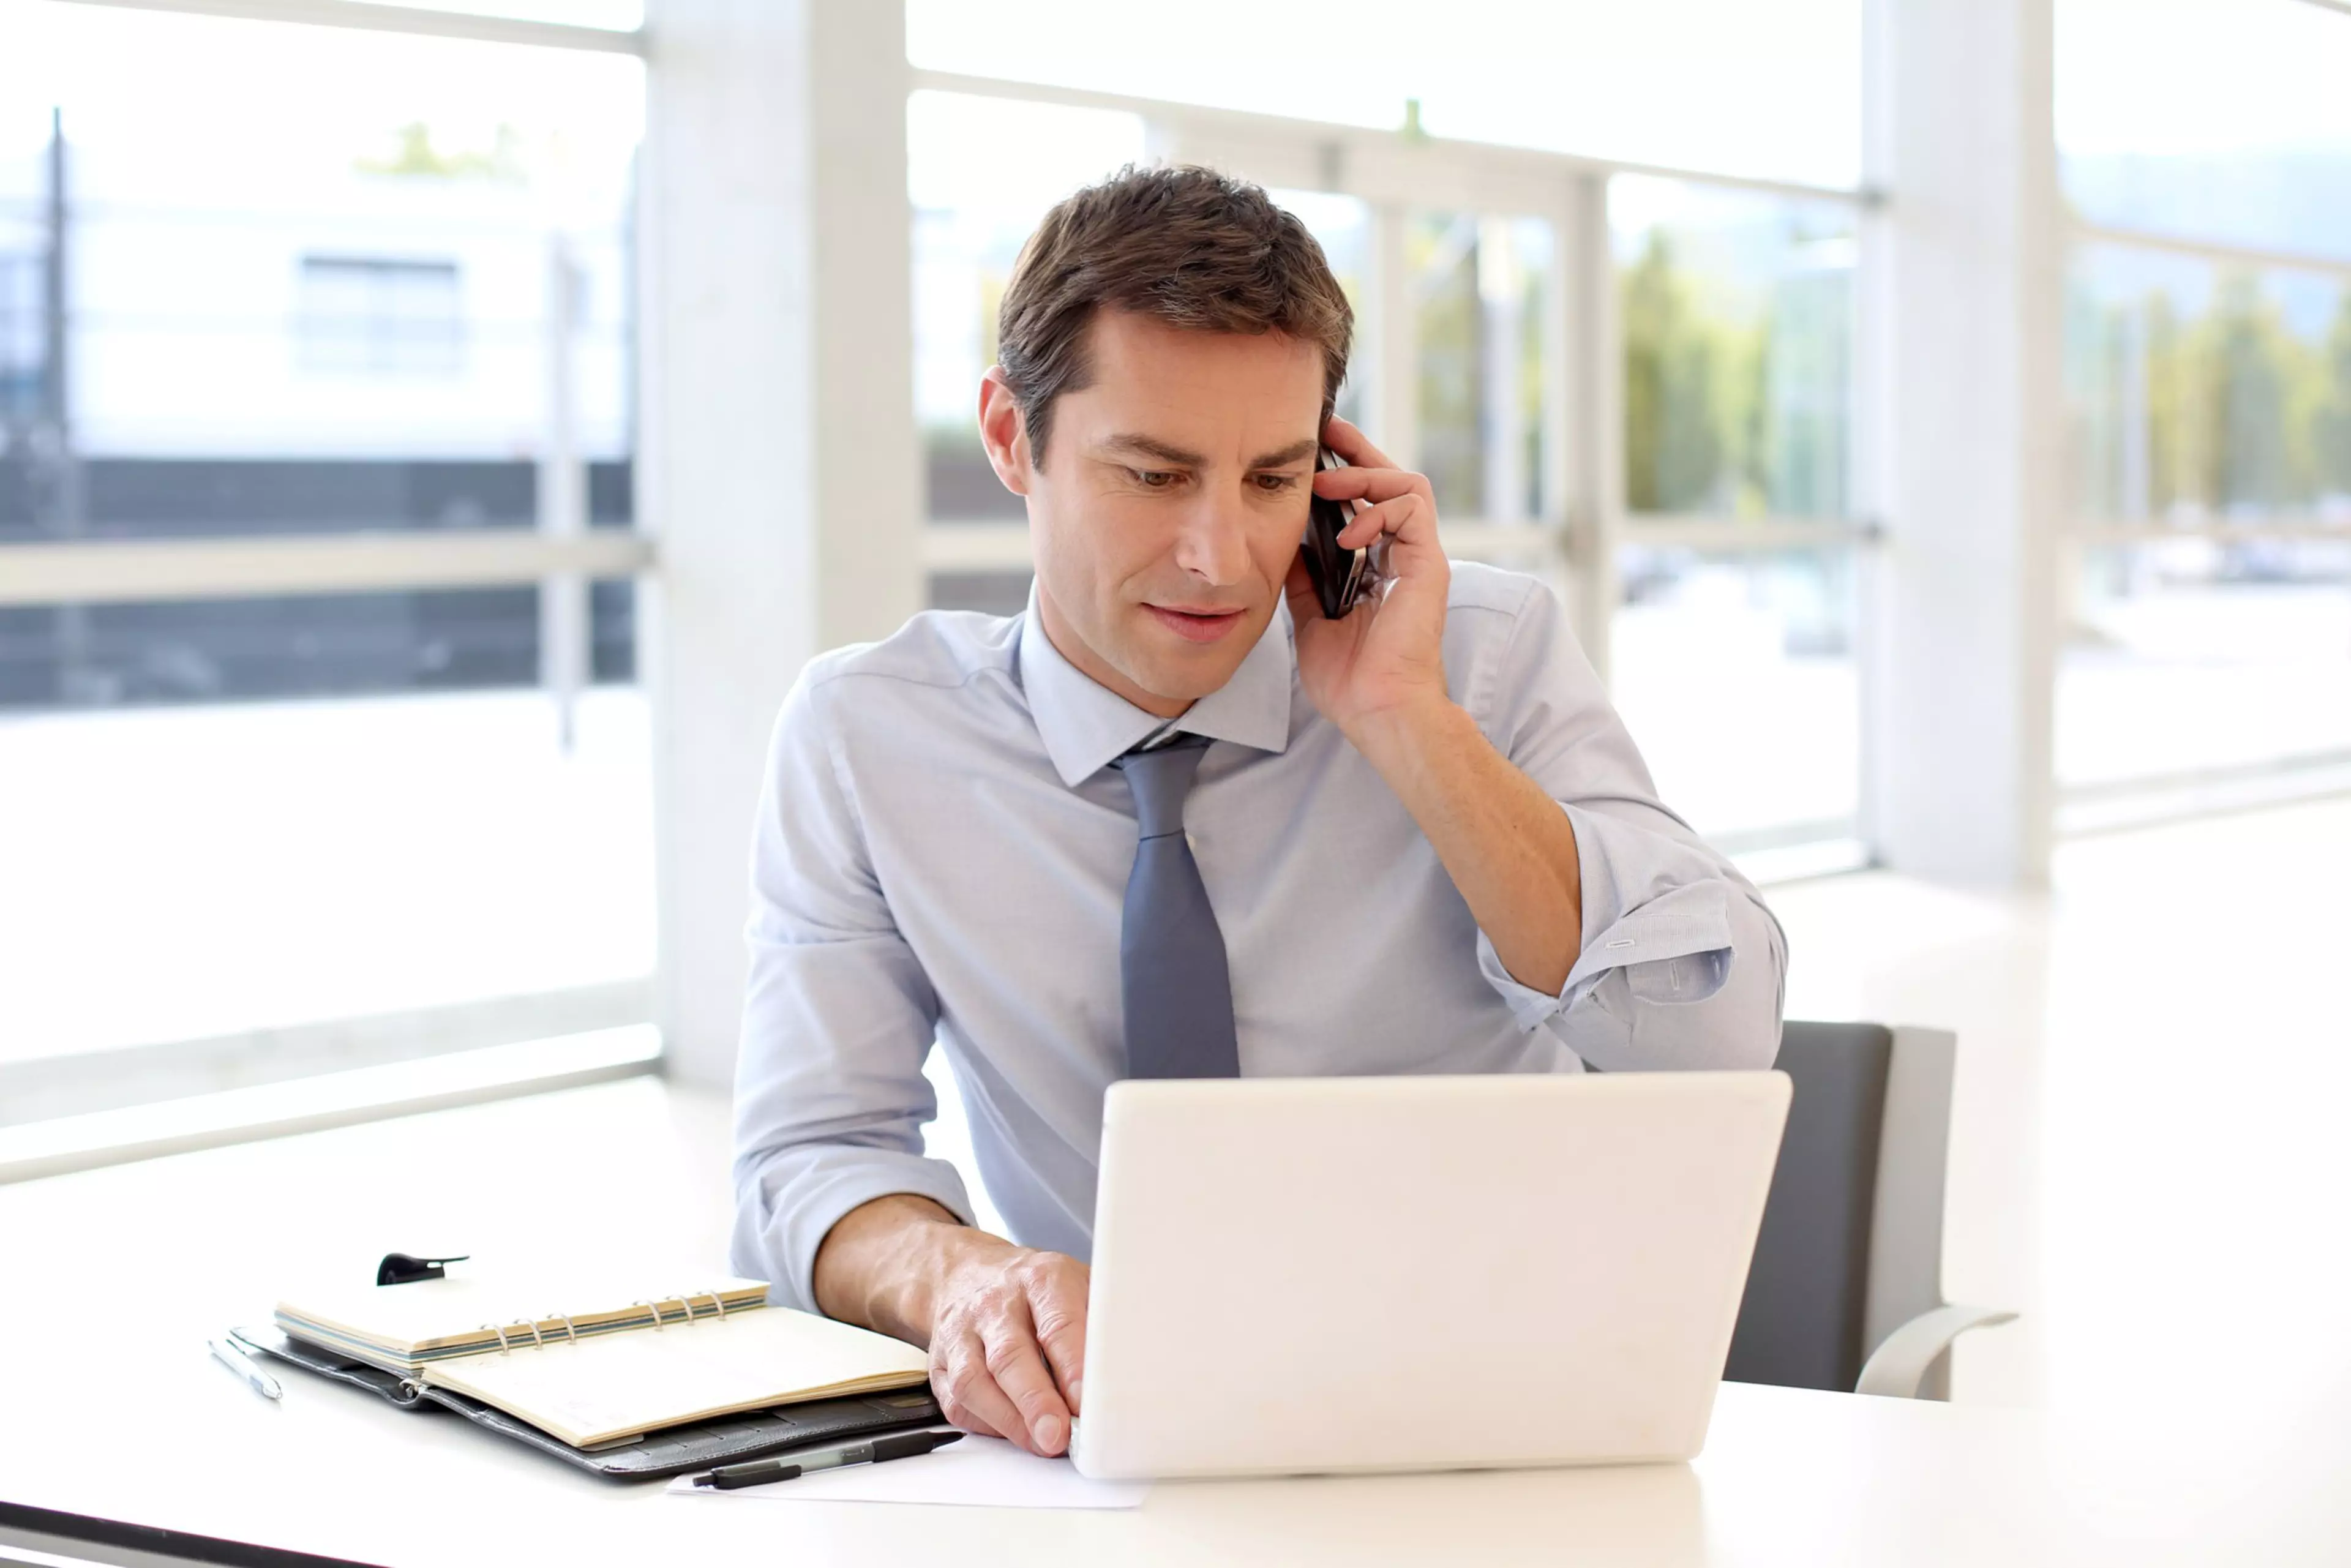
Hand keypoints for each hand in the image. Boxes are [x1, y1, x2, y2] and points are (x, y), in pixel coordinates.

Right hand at [924, 1234, 1089, 1457]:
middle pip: (1010, 1356)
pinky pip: (957, 1402)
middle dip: (1035, 1402)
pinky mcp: (942, 1365)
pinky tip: (1013, 1433)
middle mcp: (996, 1304)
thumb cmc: (1037, 1290)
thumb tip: (1130, 1373)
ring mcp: (962, 1334)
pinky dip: (987, 1424)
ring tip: (1040, 1444)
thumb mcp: (1079, 1286)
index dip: (1073, 1368)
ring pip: (975, 1381)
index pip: (1058, 1325)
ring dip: (1009, 1420)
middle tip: (1058, 1436)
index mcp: (1040, 1280)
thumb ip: (1101, 1326)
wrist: (968, 1274)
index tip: (1087, 1403)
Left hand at [1286, 415, 1450, 738]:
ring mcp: (1420, 560)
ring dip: (1366, 475)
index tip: (1315, 452)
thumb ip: (1304, 578)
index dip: (1347, 473)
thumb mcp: (1310, 618)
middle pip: (1393, 482)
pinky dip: (1379, 510)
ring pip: (1408, 485)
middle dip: (1360, 451)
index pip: (1370, 503)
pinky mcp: (1429, 565)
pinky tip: (1348, 532)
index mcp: (1380, 568)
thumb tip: (1283, 542)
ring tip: (1327, 483)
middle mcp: (1404, 558)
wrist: (1377, 711)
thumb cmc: (1349, 679)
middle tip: (1327, 430)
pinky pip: (1413, 510)